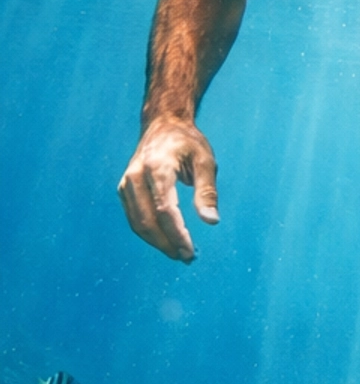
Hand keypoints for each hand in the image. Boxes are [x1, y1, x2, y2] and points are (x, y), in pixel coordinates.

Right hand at [117, 116, 219, 259]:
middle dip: (167, 243)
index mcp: (157, 167)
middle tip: (187, 257)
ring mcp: (126, 183)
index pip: (165, 209)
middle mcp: (136, 176)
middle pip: (147, 220)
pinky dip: (149, 233)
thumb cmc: (188, 143)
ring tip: (179, 253)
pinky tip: (166, 241)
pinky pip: (134, 218)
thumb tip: (211, 221)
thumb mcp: (205, 161)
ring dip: (157, 242)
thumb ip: (207, 192)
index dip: (177, 233)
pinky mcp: (124, 189)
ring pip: (137, 222)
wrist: (163, 125)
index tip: (191, 251)